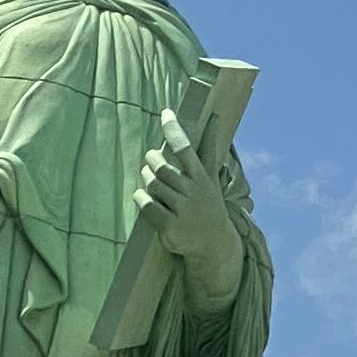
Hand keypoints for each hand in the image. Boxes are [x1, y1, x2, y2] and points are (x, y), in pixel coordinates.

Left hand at [134, 110, 241, 310]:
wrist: (213, 242)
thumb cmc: (207, 201)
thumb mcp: (211, 175)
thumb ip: (209, 147)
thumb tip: (216, 117)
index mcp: (202, 177)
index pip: (186, 148)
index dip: (174, 130)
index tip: (166, 113)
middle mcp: (193, 192)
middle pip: (162, 168)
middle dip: (152, 160)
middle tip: (152, 160)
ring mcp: (182, 210)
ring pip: (152, 184)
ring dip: (146, 177)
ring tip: (149, 177)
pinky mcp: (170, 226)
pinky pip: (147, 204)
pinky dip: (140, 197)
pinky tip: (143, 196)